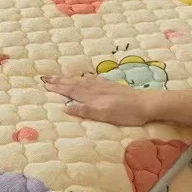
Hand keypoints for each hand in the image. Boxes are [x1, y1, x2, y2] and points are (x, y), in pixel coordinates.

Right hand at [41, 74, 158, 126]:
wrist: (146, 104)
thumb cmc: (126, 114)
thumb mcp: (104, 115)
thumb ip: (85, 110)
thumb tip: (65, 107)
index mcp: (92, 97)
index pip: (71, 91)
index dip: (58, 88)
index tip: (45, 85)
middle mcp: (95, 89)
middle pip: (74, 84)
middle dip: (60, 81)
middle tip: (46, 78)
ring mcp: (103, 86)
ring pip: (82, 81)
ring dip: (69, 79)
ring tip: (59, 76)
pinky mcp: (111, 86)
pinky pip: (92, 79)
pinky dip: (83, 78)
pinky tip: (83, 77)